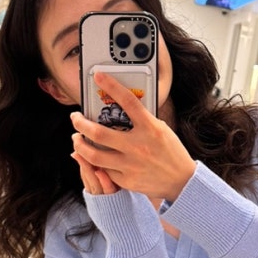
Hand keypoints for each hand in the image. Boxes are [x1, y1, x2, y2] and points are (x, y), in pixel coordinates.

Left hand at [70, 71, 195, 201]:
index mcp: (150, 128)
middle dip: (80, 123)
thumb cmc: (170, 152)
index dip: (112, 86)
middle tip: (75, 117)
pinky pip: (104, 170)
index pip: (128, 101)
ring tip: (77, 138)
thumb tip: (120, 108)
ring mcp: (131, 164)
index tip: (98, 76)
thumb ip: (141, 120)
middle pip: (99, 132)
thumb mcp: (160, 130)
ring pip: (94, 154)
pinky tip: (92, 156)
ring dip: (80, 144)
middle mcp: (138, 146)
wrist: (182, 181)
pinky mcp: (127, 180)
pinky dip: (96, 162)